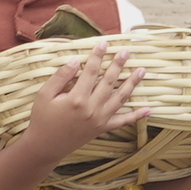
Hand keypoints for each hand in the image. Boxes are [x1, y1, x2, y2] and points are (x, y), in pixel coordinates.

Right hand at [18, 44, 145, 164]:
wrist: (46, 146)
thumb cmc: (42, 119)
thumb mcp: (44, 95)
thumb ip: (60, 77)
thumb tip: (74, 61)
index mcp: (76, 98)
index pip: (90, 71)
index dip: (97, 56)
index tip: (103, 43)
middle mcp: (92, 108)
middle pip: (108, 81)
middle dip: (118, 65)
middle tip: (126, 52)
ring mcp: (100, 119)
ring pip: (120, 98)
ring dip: (132, 83)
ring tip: (141, 71)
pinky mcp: (102, 128)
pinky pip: (123, 122)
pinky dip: (136, 116)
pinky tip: (148, 109)